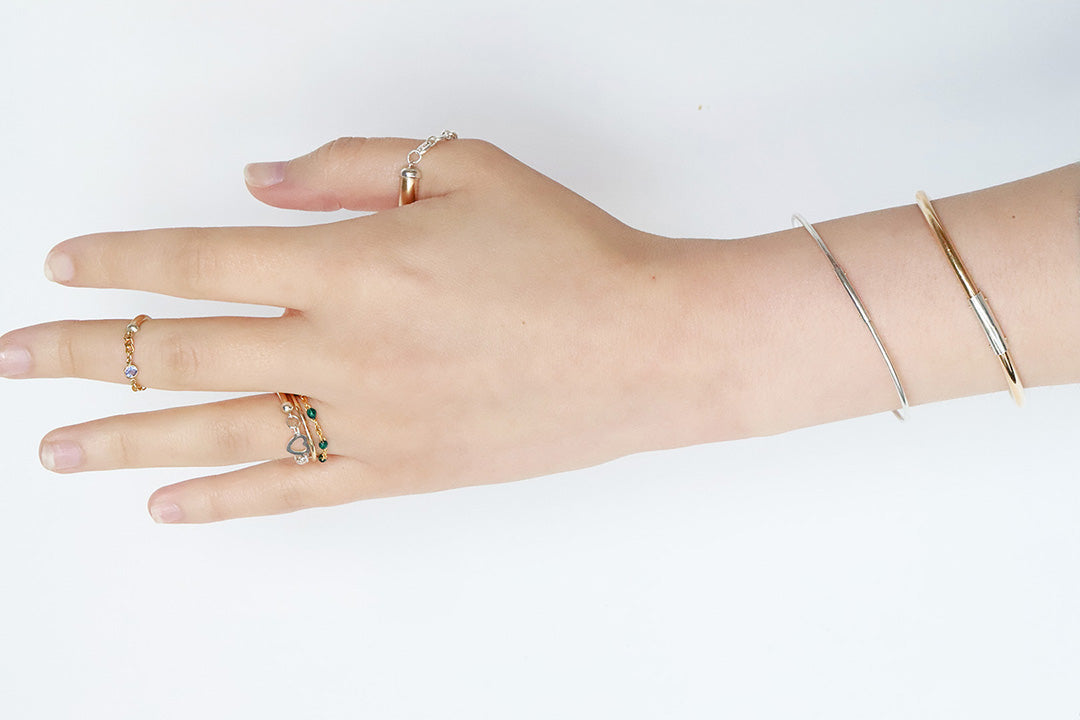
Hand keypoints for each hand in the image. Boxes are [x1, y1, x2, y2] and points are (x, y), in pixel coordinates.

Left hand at [0, 137, 697, 522]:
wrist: (649, 346)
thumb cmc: (569, 252)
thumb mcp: (463, 169)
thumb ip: (348, 168)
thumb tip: (257, 184)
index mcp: (353, 263)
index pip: (199, 260)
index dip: (121, 261)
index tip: (65, 266)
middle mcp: (343, 349)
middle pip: (179, 353)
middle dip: (82, 353)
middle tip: (11, 361)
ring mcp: (368, 420)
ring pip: (216, 435)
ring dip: (124, 438)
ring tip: (55, 446)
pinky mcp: (402, 470)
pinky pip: (292, 493)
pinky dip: (222, 502)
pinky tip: (166, 507)